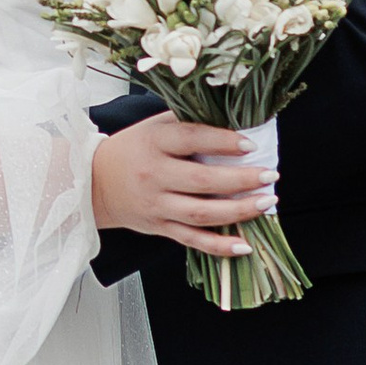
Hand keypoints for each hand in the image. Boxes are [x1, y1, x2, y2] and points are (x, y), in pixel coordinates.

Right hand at [90, 110, 274, 260]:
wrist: (95, 182)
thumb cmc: (133, 149)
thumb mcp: (154, 126)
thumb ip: (188, 122)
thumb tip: (236, 118)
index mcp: (153, 143)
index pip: (193, 140)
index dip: (224, 142)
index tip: (251, 144)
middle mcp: (153, 175)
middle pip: (203, 181)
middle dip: (242, 179)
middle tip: (270, 175)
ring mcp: (156, 205)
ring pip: (202, 213)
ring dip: (239, 211)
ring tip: (267, 202)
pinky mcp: (159, 227)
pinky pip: (192, 240)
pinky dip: (219, 246)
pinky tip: (245, 245)